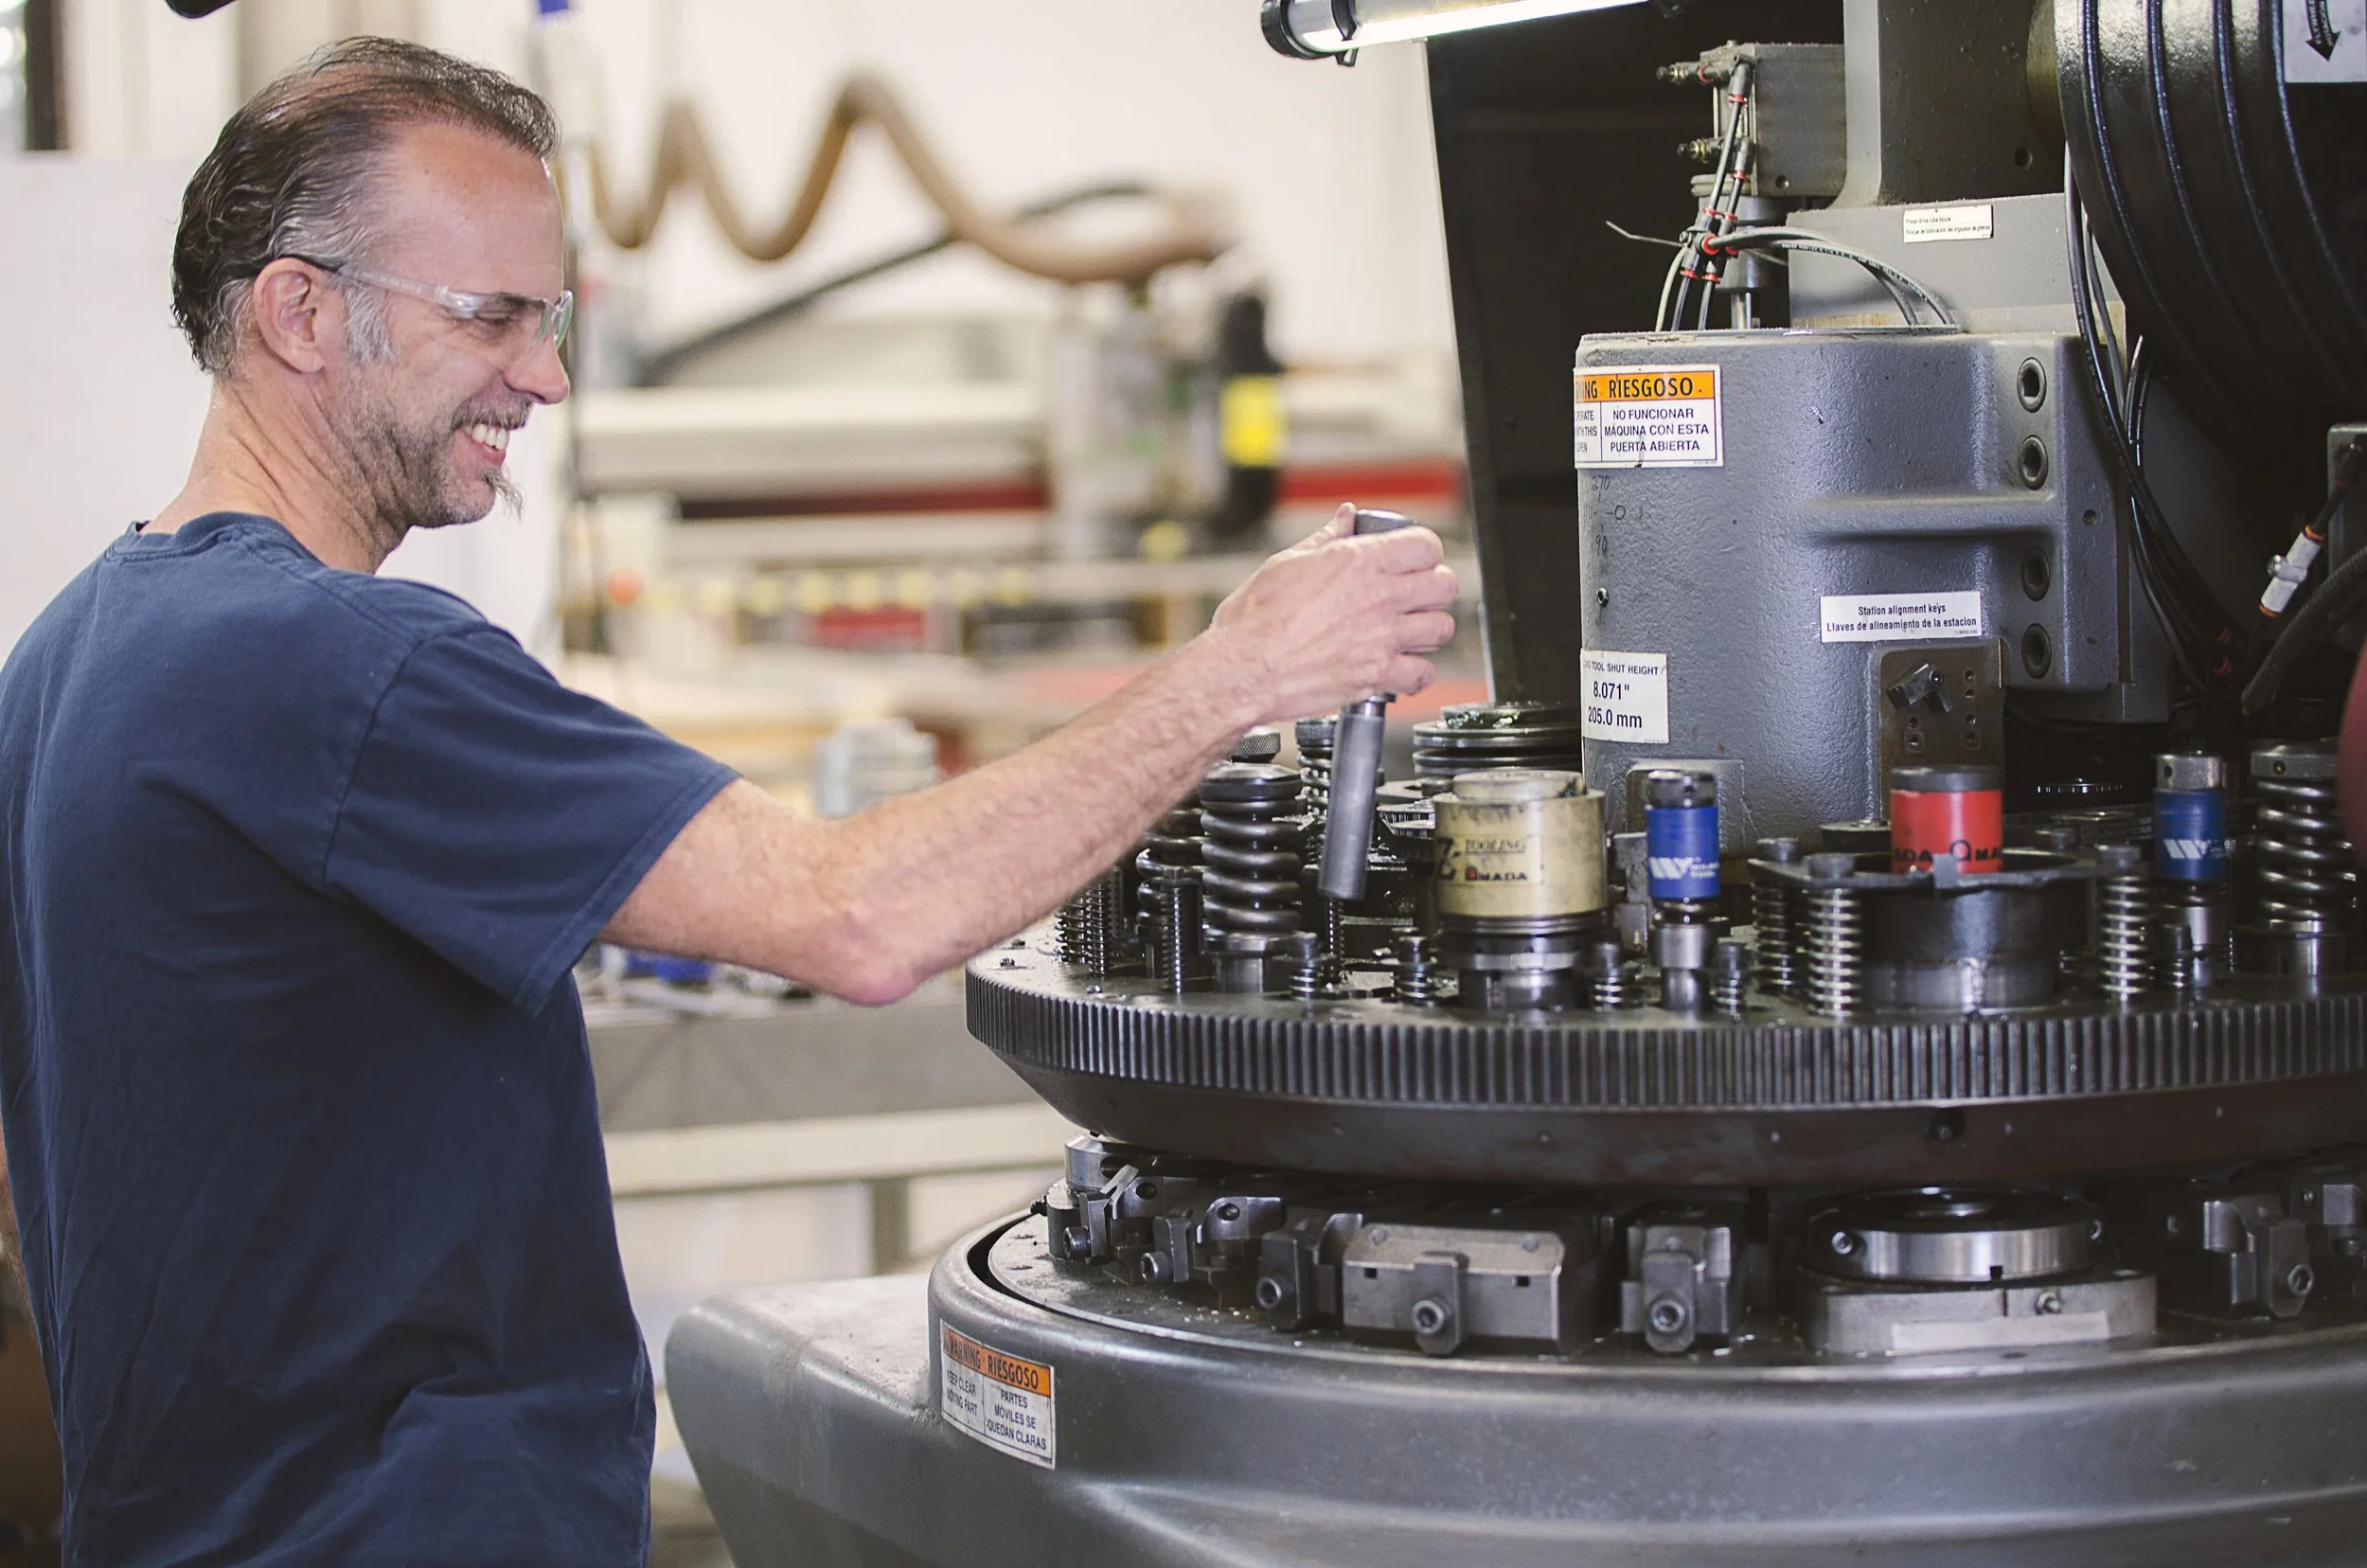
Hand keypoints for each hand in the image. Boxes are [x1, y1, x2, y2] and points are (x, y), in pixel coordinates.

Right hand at [1201, 504, 1458, 724]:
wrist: (1243, 668)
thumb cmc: (1255, 620)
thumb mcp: (1287, 563)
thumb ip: (1327, 540)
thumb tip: (1345, 518)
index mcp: (1358, 561)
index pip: (1424, 545)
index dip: (1425, 551)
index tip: (1416, 559)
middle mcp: (1378, 597)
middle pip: (1443, 585)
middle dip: (1434, 588)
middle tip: (1418, 595)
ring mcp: (1382, 637)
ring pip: (1440, 628)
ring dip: (1429, 629)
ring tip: (1411, 632)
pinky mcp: (1377, 675)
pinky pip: (1422, 674)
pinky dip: (1417, 673)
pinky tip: (1402, 668)